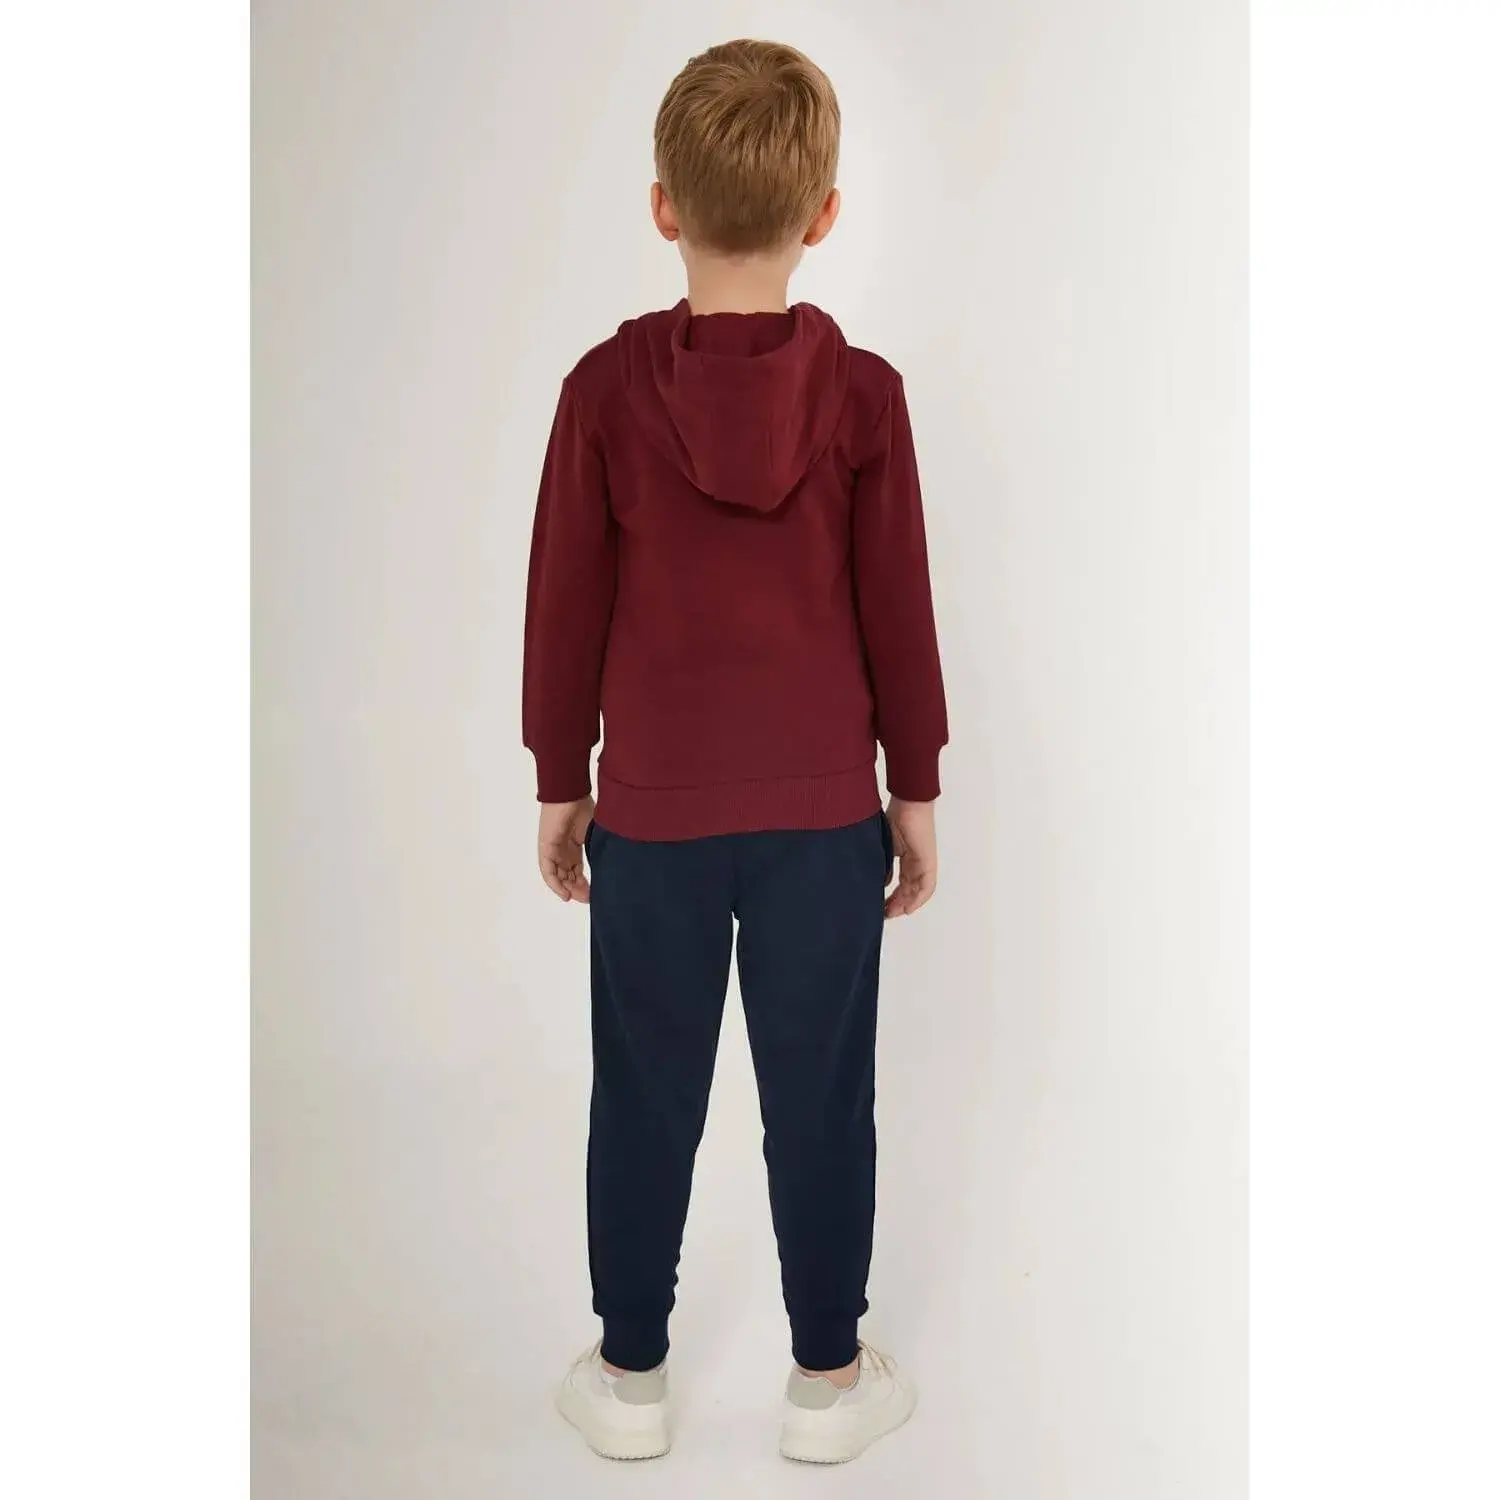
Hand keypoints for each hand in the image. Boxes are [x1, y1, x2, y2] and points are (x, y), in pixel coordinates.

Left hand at [538, 796, 594, 902]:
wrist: (571, 792)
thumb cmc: (583, 806)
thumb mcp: (594, 832)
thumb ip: (597, 847)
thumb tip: (611, 863)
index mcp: (573, 845)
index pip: (576, 870)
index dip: (583, 883)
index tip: (593, 894)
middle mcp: (562, 850)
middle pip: (567, 875)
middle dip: (577, 889)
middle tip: (588, 899)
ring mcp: (552, 849)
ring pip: (557, 876)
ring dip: (567, 888)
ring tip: (578, 898)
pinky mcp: (546, 847)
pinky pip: (548, 871)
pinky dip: (555, 884)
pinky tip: (565, 893)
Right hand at [884, 798, 937, 918]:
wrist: (909, 802)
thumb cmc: (895, 815)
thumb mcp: (884, 845)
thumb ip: (883, 863)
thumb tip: (881, 881)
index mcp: (907, 856)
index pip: (902, 882)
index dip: (892, 896)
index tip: (881, 906)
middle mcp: (917, 862)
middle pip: (909, 889)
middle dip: (897, 904)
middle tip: (885, 914)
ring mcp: (924, 862)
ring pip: (917, 890)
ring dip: (906, 904)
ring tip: (893, 913)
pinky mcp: (928, 862)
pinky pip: (927, 886)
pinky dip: (918, 899)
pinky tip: (908, 908)